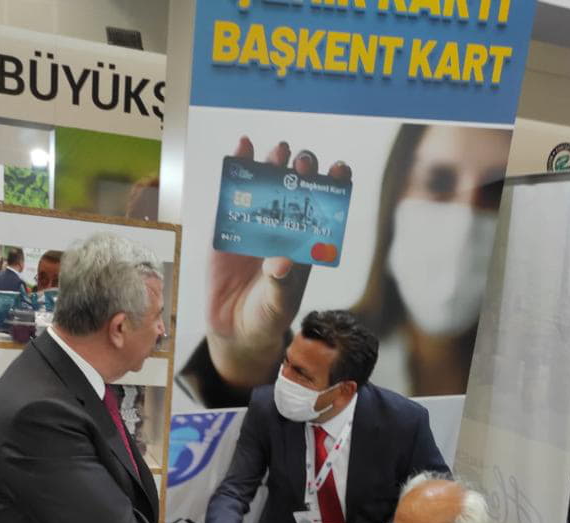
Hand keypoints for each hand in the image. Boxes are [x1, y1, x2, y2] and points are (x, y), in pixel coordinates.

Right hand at [207, 136, 350, 389]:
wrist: (236, 329)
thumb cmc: (267, 316)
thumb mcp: (278, 304)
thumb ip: (280, 284)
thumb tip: (280, 262)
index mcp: (305, 243)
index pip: (323, 208)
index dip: (333, 187)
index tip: (340, 170)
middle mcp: (283, 228)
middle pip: (296, 190)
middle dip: (302, 173)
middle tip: (303, 164)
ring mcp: (256, 225)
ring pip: (267, 186)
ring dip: (274, 164)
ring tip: (279, 151)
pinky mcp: (228, 226)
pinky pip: (234, 194)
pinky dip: (238, 170)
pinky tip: (243, 146)